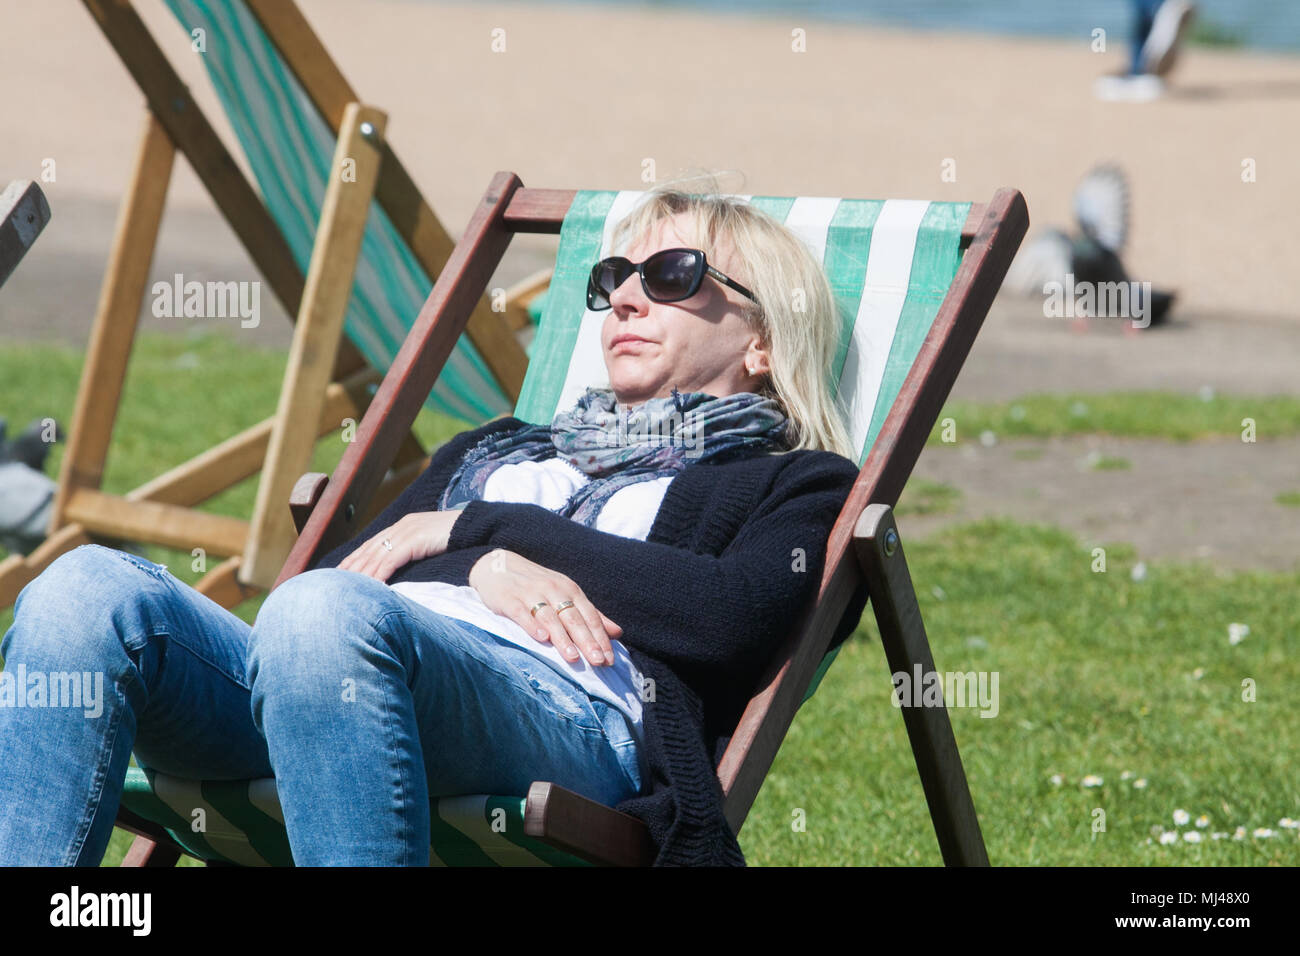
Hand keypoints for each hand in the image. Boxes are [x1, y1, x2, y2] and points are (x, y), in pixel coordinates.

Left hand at [337, 510, 462, 580]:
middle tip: (332, 583)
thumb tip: (407, 567)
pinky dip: (378, 575)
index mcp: (403, 526)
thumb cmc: (458, 538)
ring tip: (346, 590)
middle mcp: (400, 527)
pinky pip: (389, 561)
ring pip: (375, 556)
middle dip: (349, 567)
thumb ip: (417, 550)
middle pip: (368, 549)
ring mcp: (406, 532)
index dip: (355, 559)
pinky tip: (370, 587)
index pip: (372, 544)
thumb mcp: (432, 543)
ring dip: (360, 575)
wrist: (475, 526)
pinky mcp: (413, 540)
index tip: (340, 573)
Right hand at [468, 549, 622, 667]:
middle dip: (587, 641)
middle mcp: (554, 590)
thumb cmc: (536, 586)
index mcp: (570, 590)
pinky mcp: (510, 599)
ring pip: (550, 618)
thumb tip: (618, 632)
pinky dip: (532, 625)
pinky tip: (541, 638)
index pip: (590, 616)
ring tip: (573, 658)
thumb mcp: (565, 595)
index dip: (600, 638)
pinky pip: (522, 613)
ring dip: (562, 638)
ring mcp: (531, 594)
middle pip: (573, 618)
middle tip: (598, 661)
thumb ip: (590, 614)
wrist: (498, 566)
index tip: (609, 660)